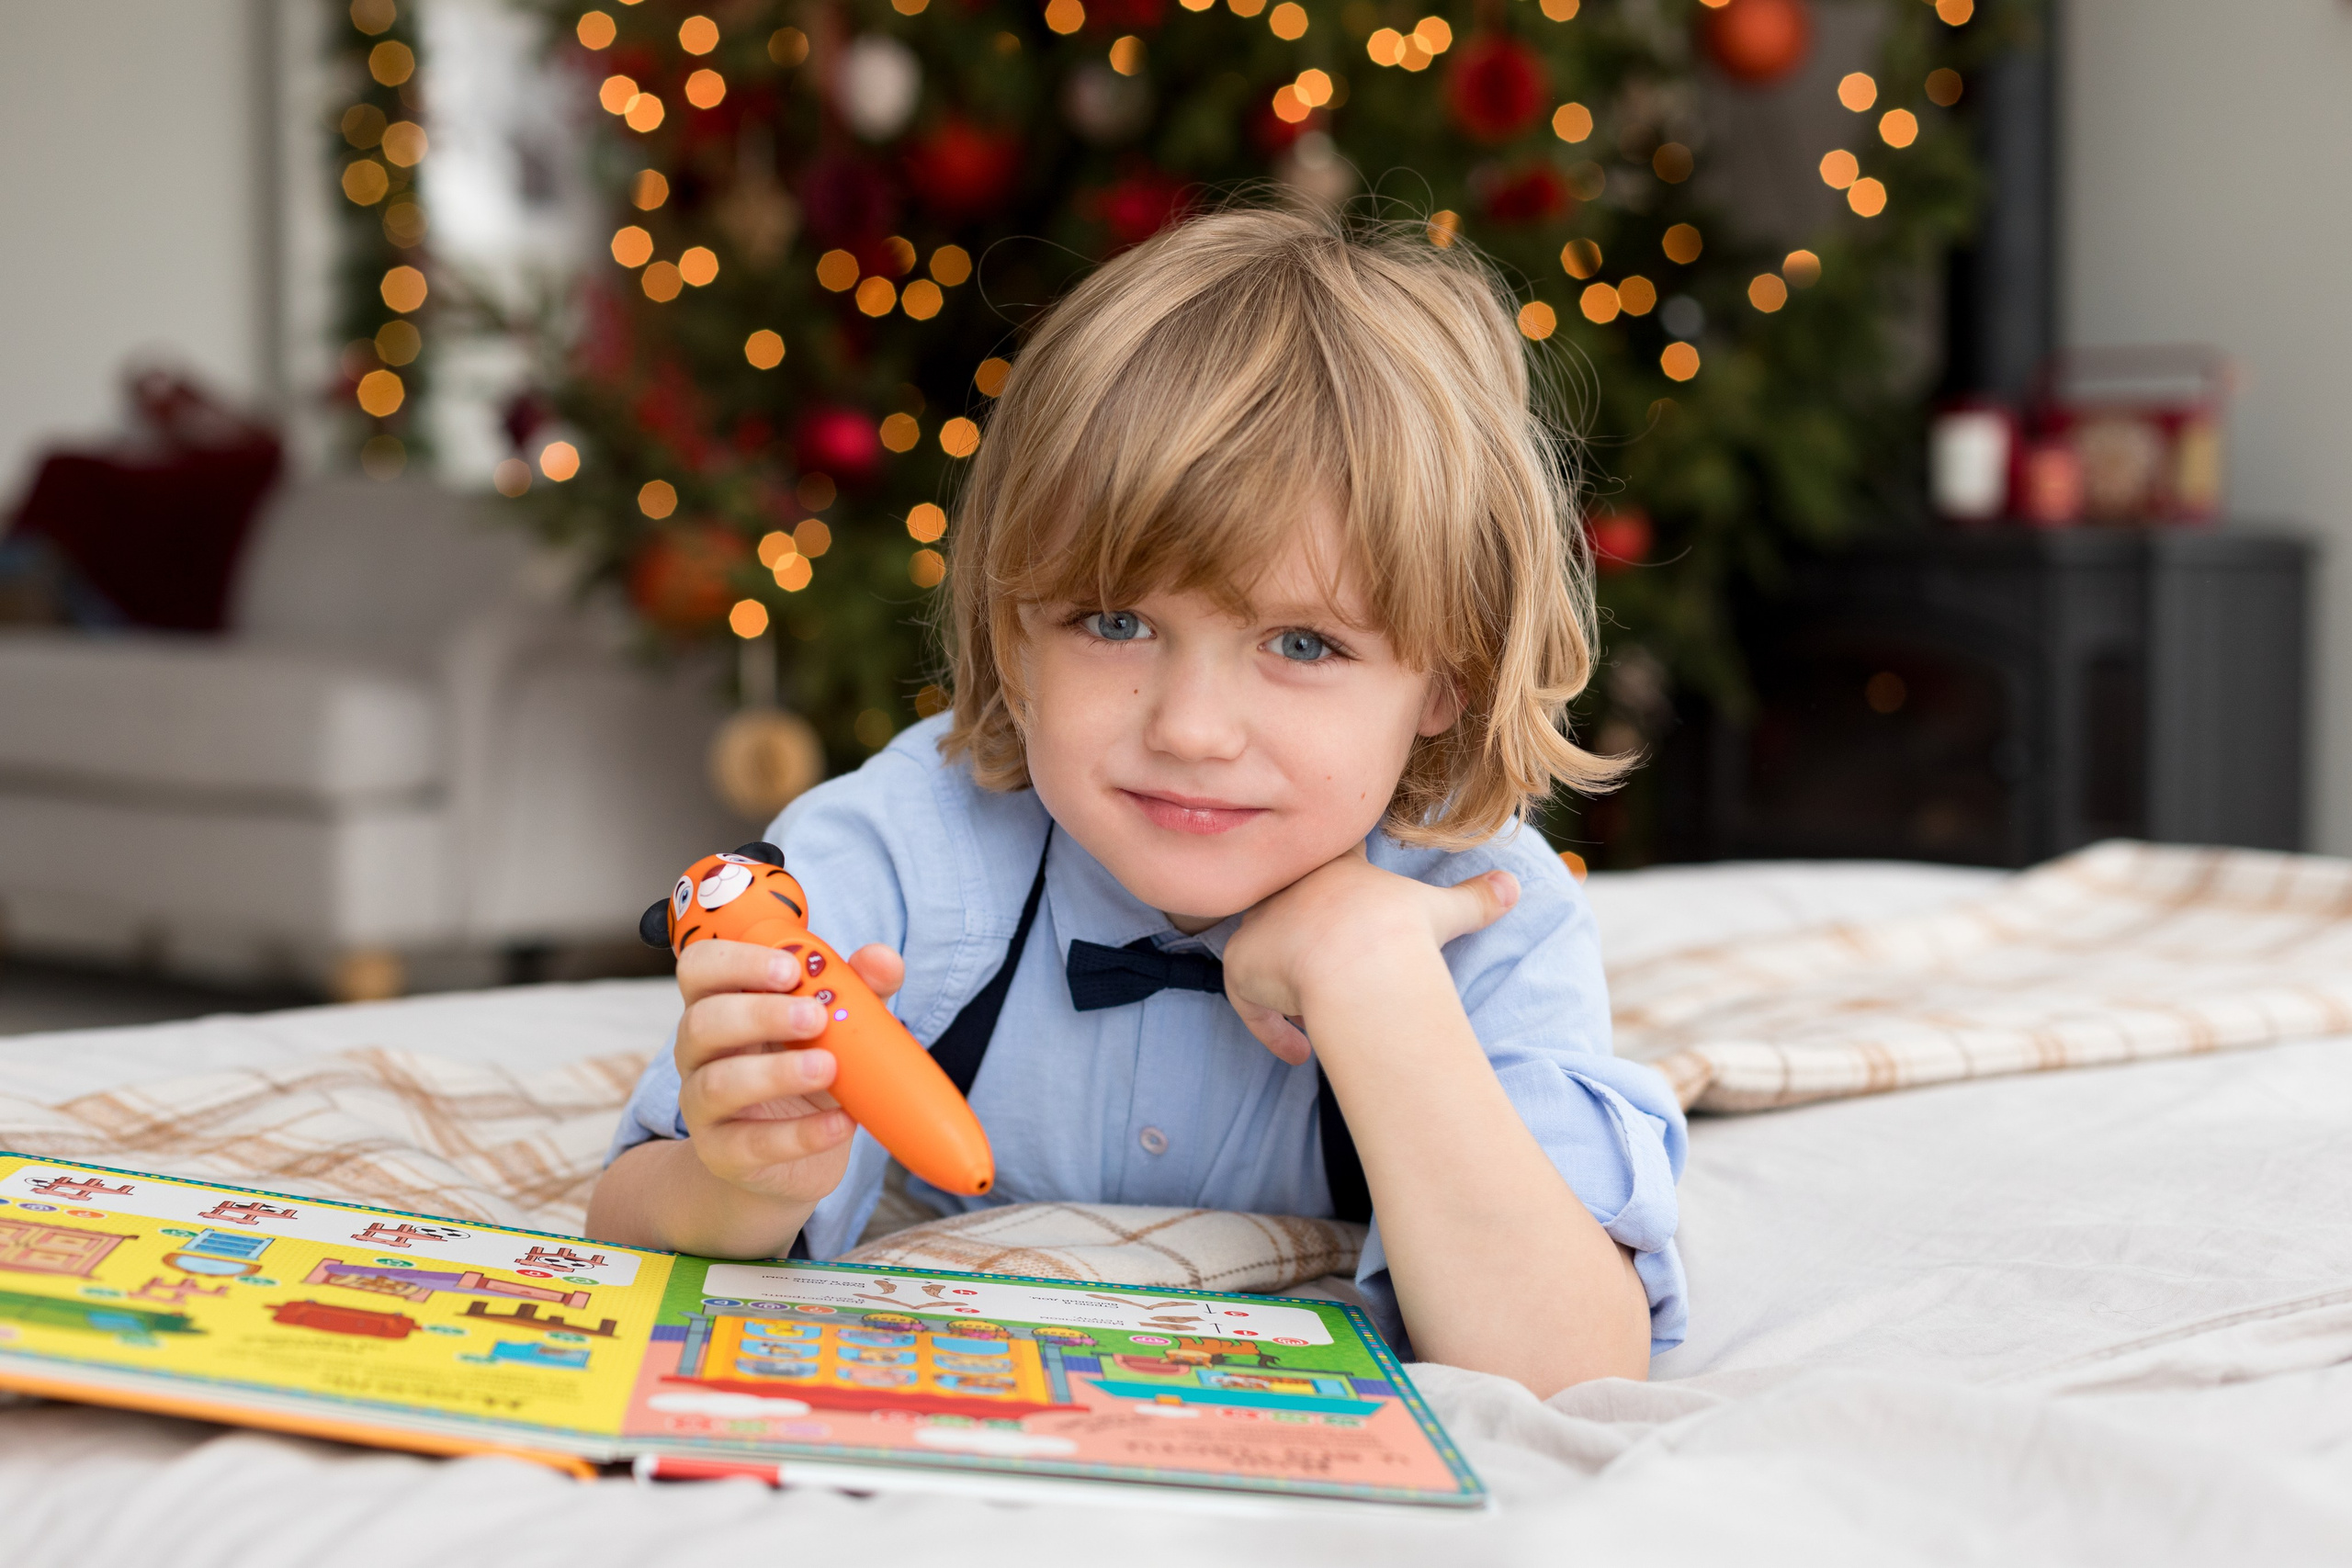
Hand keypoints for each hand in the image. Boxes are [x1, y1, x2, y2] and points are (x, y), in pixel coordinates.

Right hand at [673, 938, 906, 1208]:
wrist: (795, 1157)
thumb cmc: (807, 1068)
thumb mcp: (837, 1025)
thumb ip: (858, 988)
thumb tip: (882, 959)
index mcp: (720, 1003)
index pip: (700, 968)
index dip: (736, 962)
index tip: (792, 969)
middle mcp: (699, 1052)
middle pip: (701, 1022)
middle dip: (759, 1014)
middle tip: (816, 1017)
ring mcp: (703, 1105)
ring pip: (716, 1084)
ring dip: (776, 1073)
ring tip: (828, 1068)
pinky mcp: (722, 1153)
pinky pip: (750, 1143)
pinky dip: (801, 1133)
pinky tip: (842, 1122)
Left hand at [1221, 846, 1518, 1064]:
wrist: (1356, 961)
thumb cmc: (1399, 932)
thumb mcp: (1443, 911)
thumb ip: (1475, 899)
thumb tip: (1514, 886)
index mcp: (1334, 868)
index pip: (1328, 863)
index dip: (1335, 880)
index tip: (1346, 896)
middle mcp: (1289, 890)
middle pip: (1286, 907)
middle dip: (1302, 938)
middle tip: (1327, 973)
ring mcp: (1260, 926)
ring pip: (1263, 952)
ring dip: (1284, 986)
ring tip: (1313, 1018)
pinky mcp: (1242, 964)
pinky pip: (1249, 1000)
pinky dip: (1270, 1029)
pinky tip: (1299, 1051)